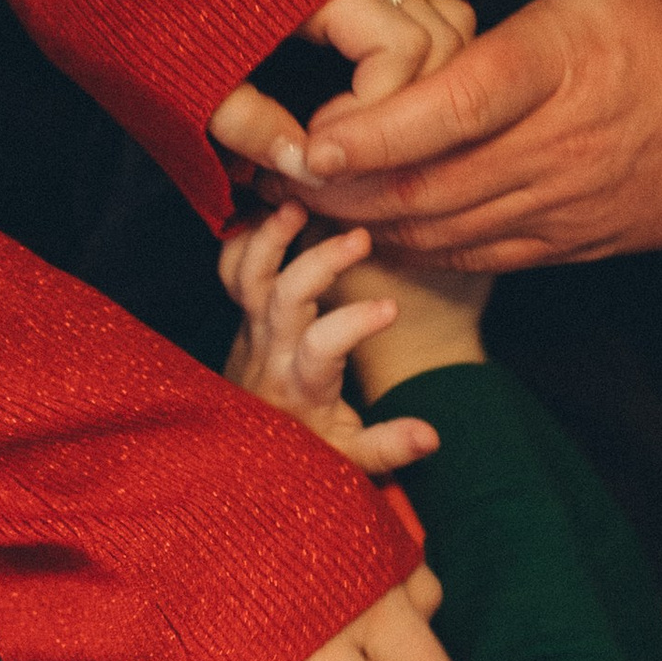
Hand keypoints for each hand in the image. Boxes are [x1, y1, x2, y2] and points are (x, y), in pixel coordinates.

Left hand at [208, 0, 476, 184]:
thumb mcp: (180, 76)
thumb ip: (248, 124)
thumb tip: (310, 168)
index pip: (403, 49)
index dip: (378, 115)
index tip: (323, 153)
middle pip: (442, 36)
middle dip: (413, 108)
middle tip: (349, 157)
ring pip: (442, 22)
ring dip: (422, 85)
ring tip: (364, 137)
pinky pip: (416, 17)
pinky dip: (414, 66)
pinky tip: (368, 109)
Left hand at [219, 201, 445, 476]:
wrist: (242, 450)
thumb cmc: (302, 449)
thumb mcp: (349, 457)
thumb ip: (388, 445)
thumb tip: (431, 436)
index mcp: (301, 385)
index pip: (322, 348)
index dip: (353, 324)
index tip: (392, 308)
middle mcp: (269, 351)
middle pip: (284, 298)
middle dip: (319, 262)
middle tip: (360, 238)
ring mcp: (248, 328)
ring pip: (248, 276)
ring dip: (269, 236)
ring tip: (298, 204)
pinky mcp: (240, 313)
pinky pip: (230, 270)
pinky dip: (244, 236)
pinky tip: (270, 207)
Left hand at [289, 0, 661, 267]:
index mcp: (563, 58)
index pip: (456, 107)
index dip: (376, 132)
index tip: (312, 138)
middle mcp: (560, 141)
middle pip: (428, 183)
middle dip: (339, 186)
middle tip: (274, 168)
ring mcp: (567, 200)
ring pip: (444, 230)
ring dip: (366, 220)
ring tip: (304, 198)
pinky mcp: (574, 242)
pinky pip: (478, 256)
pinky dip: (418, 246)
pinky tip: (376, 225)